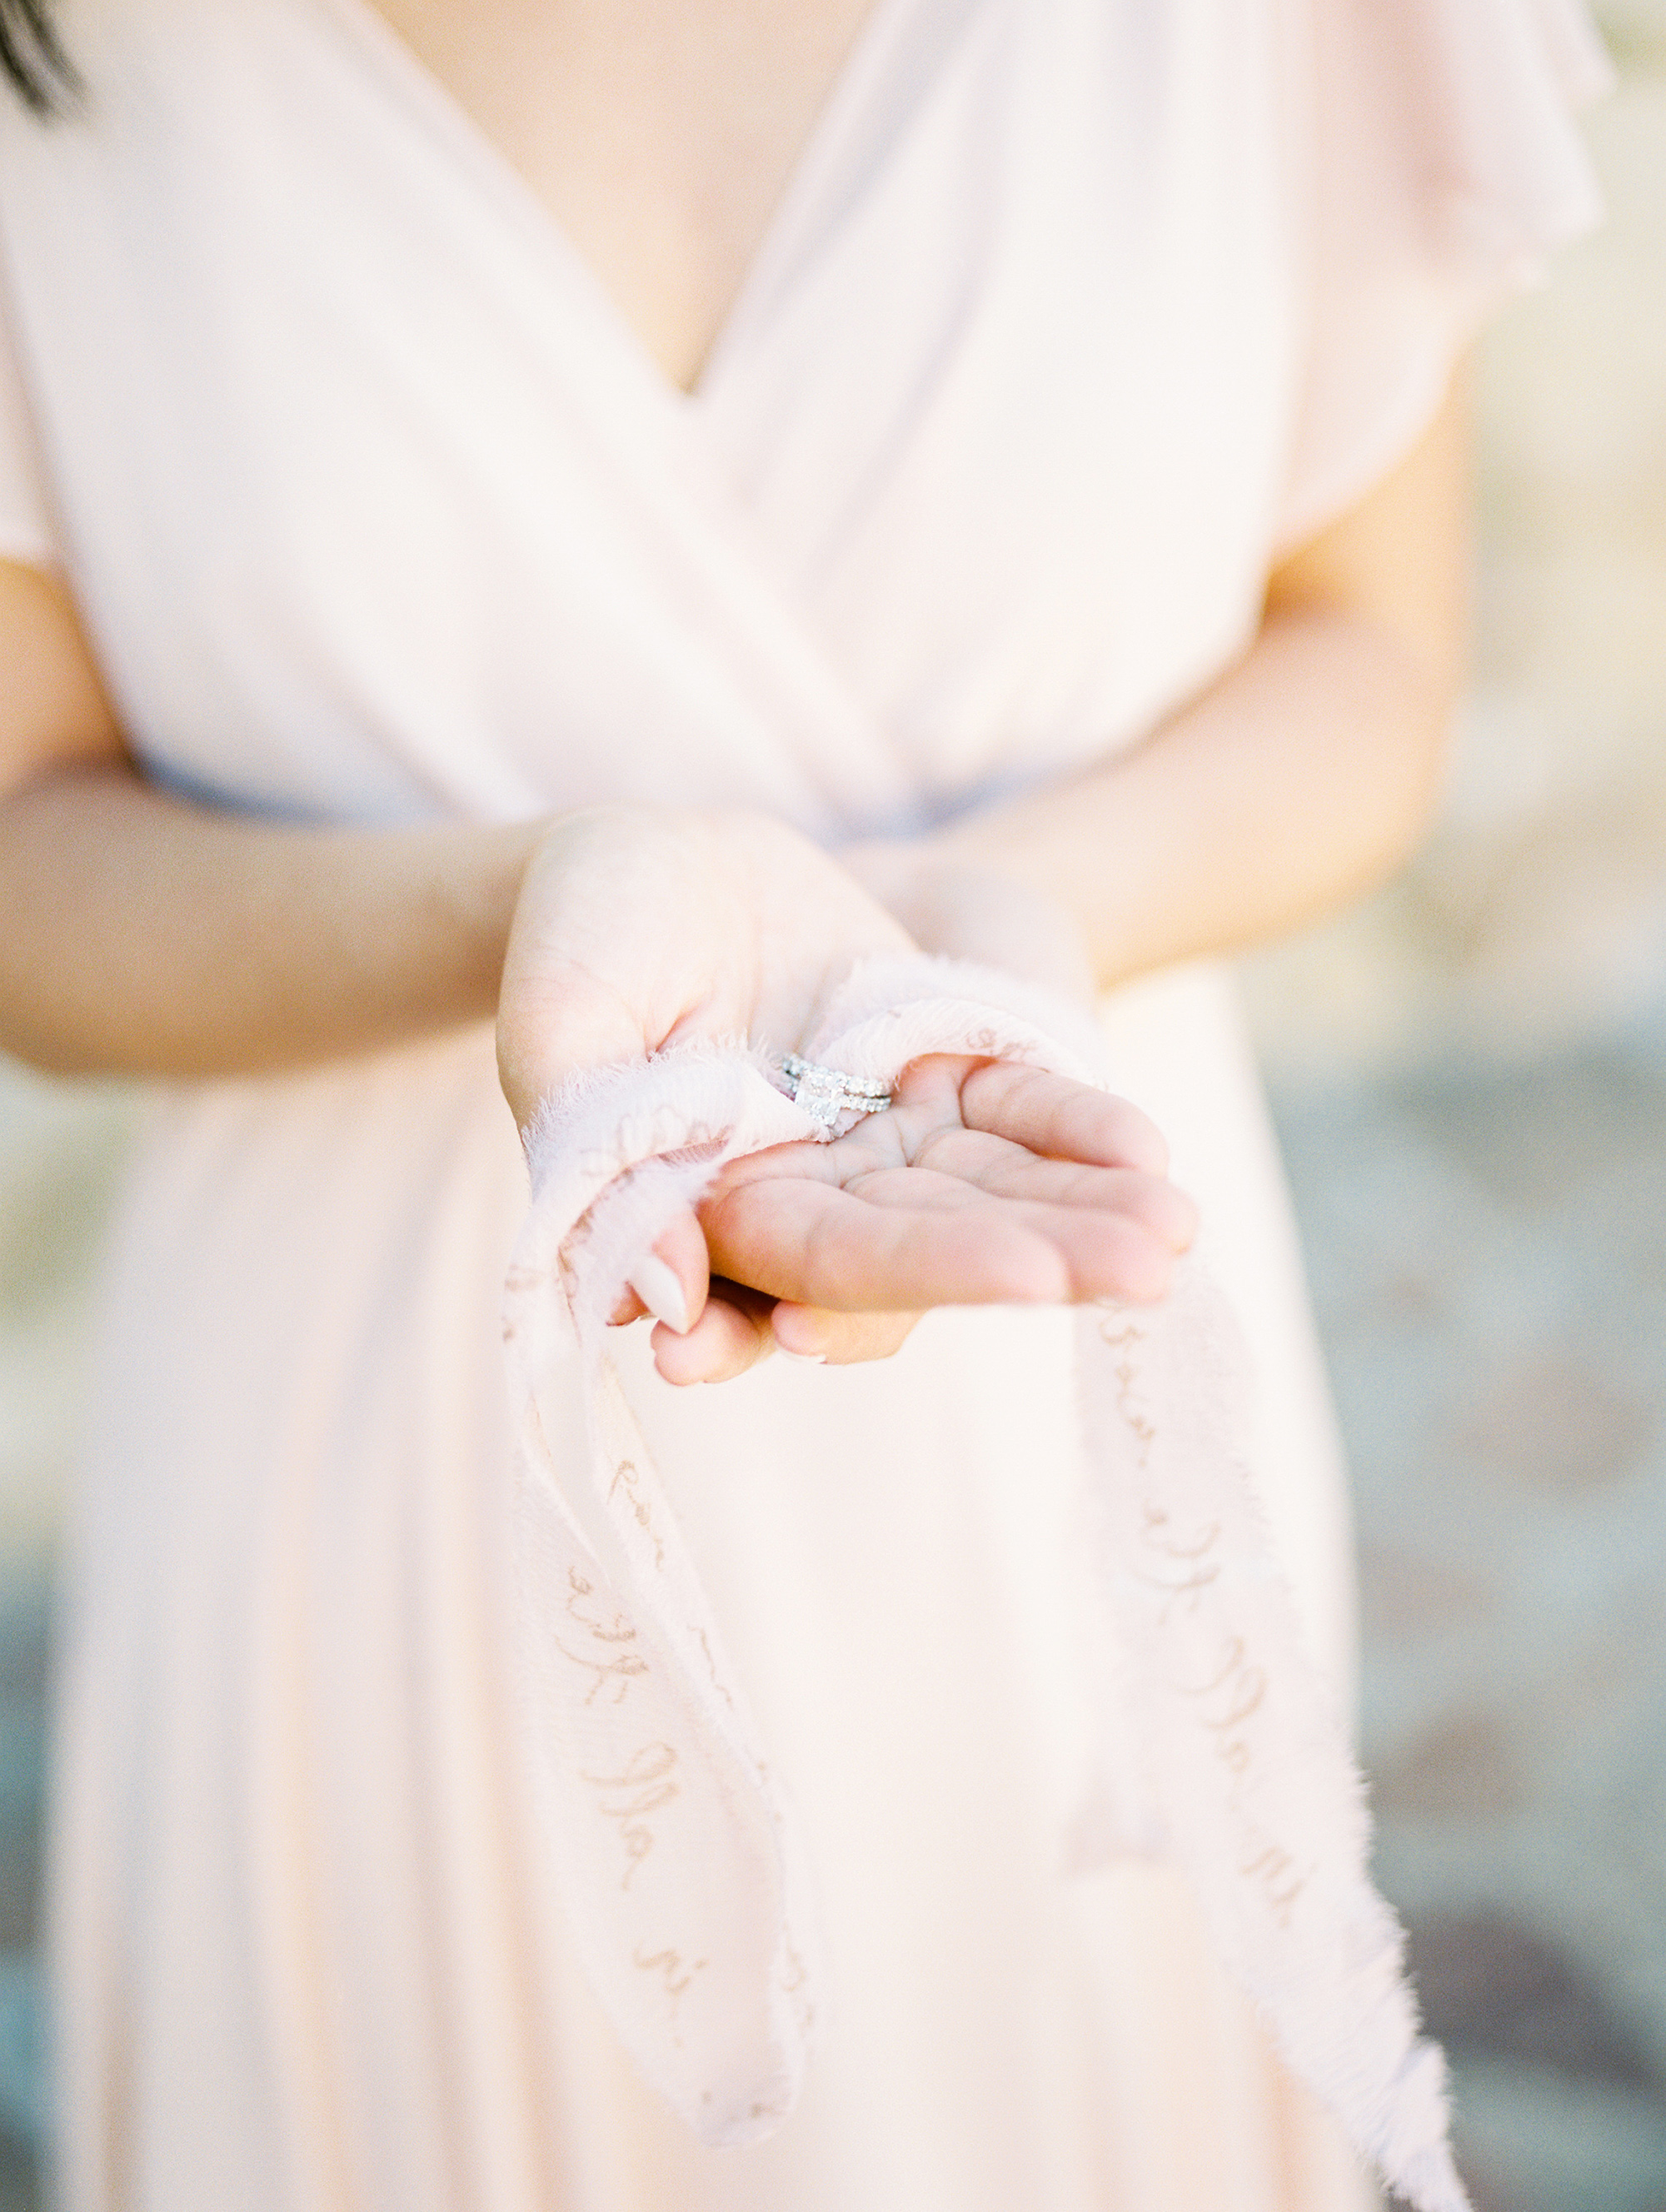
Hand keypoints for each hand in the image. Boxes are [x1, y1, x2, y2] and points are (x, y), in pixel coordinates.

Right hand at [496, 807, 1192, 1382]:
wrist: (644, 855)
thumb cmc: (581, 924)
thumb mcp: (562, 1013)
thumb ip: (584, 1147)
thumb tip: (651, 1295)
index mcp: (707, 1211)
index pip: (816, 1263)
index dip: (916, 1268)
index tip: (1024, 1277)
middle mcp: (802, 1200)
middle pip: (927, 1246)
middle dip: (1037, 1261)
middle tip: (1144, 1273)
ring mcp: (872, 1146)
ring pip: (987, 1197)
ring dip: (1081, 1218)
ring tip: (1176, 1234)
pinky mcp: (926, 1082)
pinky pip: (1011, 1117)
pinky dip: (1075, 1135)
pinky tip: (1151, 1156)